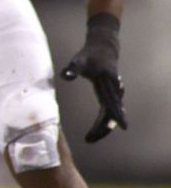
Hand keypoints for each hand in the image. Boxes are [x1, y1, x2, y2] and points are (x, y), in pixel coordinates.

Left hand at [60, 12, 126, 142]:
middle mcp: (114, 90)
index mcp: (108, 83)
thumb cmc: (89, 55)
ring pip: (111, 114)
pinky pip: (110, 110)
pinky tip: (97, 128)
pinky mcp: (111, 94)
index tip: (122, 129)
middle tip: (89, 140)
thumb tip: (65, 76)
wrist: (103, 47)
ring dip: (103, 127)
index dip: (115, 117)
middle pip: (112, 114)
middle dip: (103, 128)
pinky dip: (104, 120)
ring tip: (90, 137)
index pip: (112, 104)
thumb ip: (72, 69)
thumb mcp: (79, 60)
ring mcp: (115, 92)